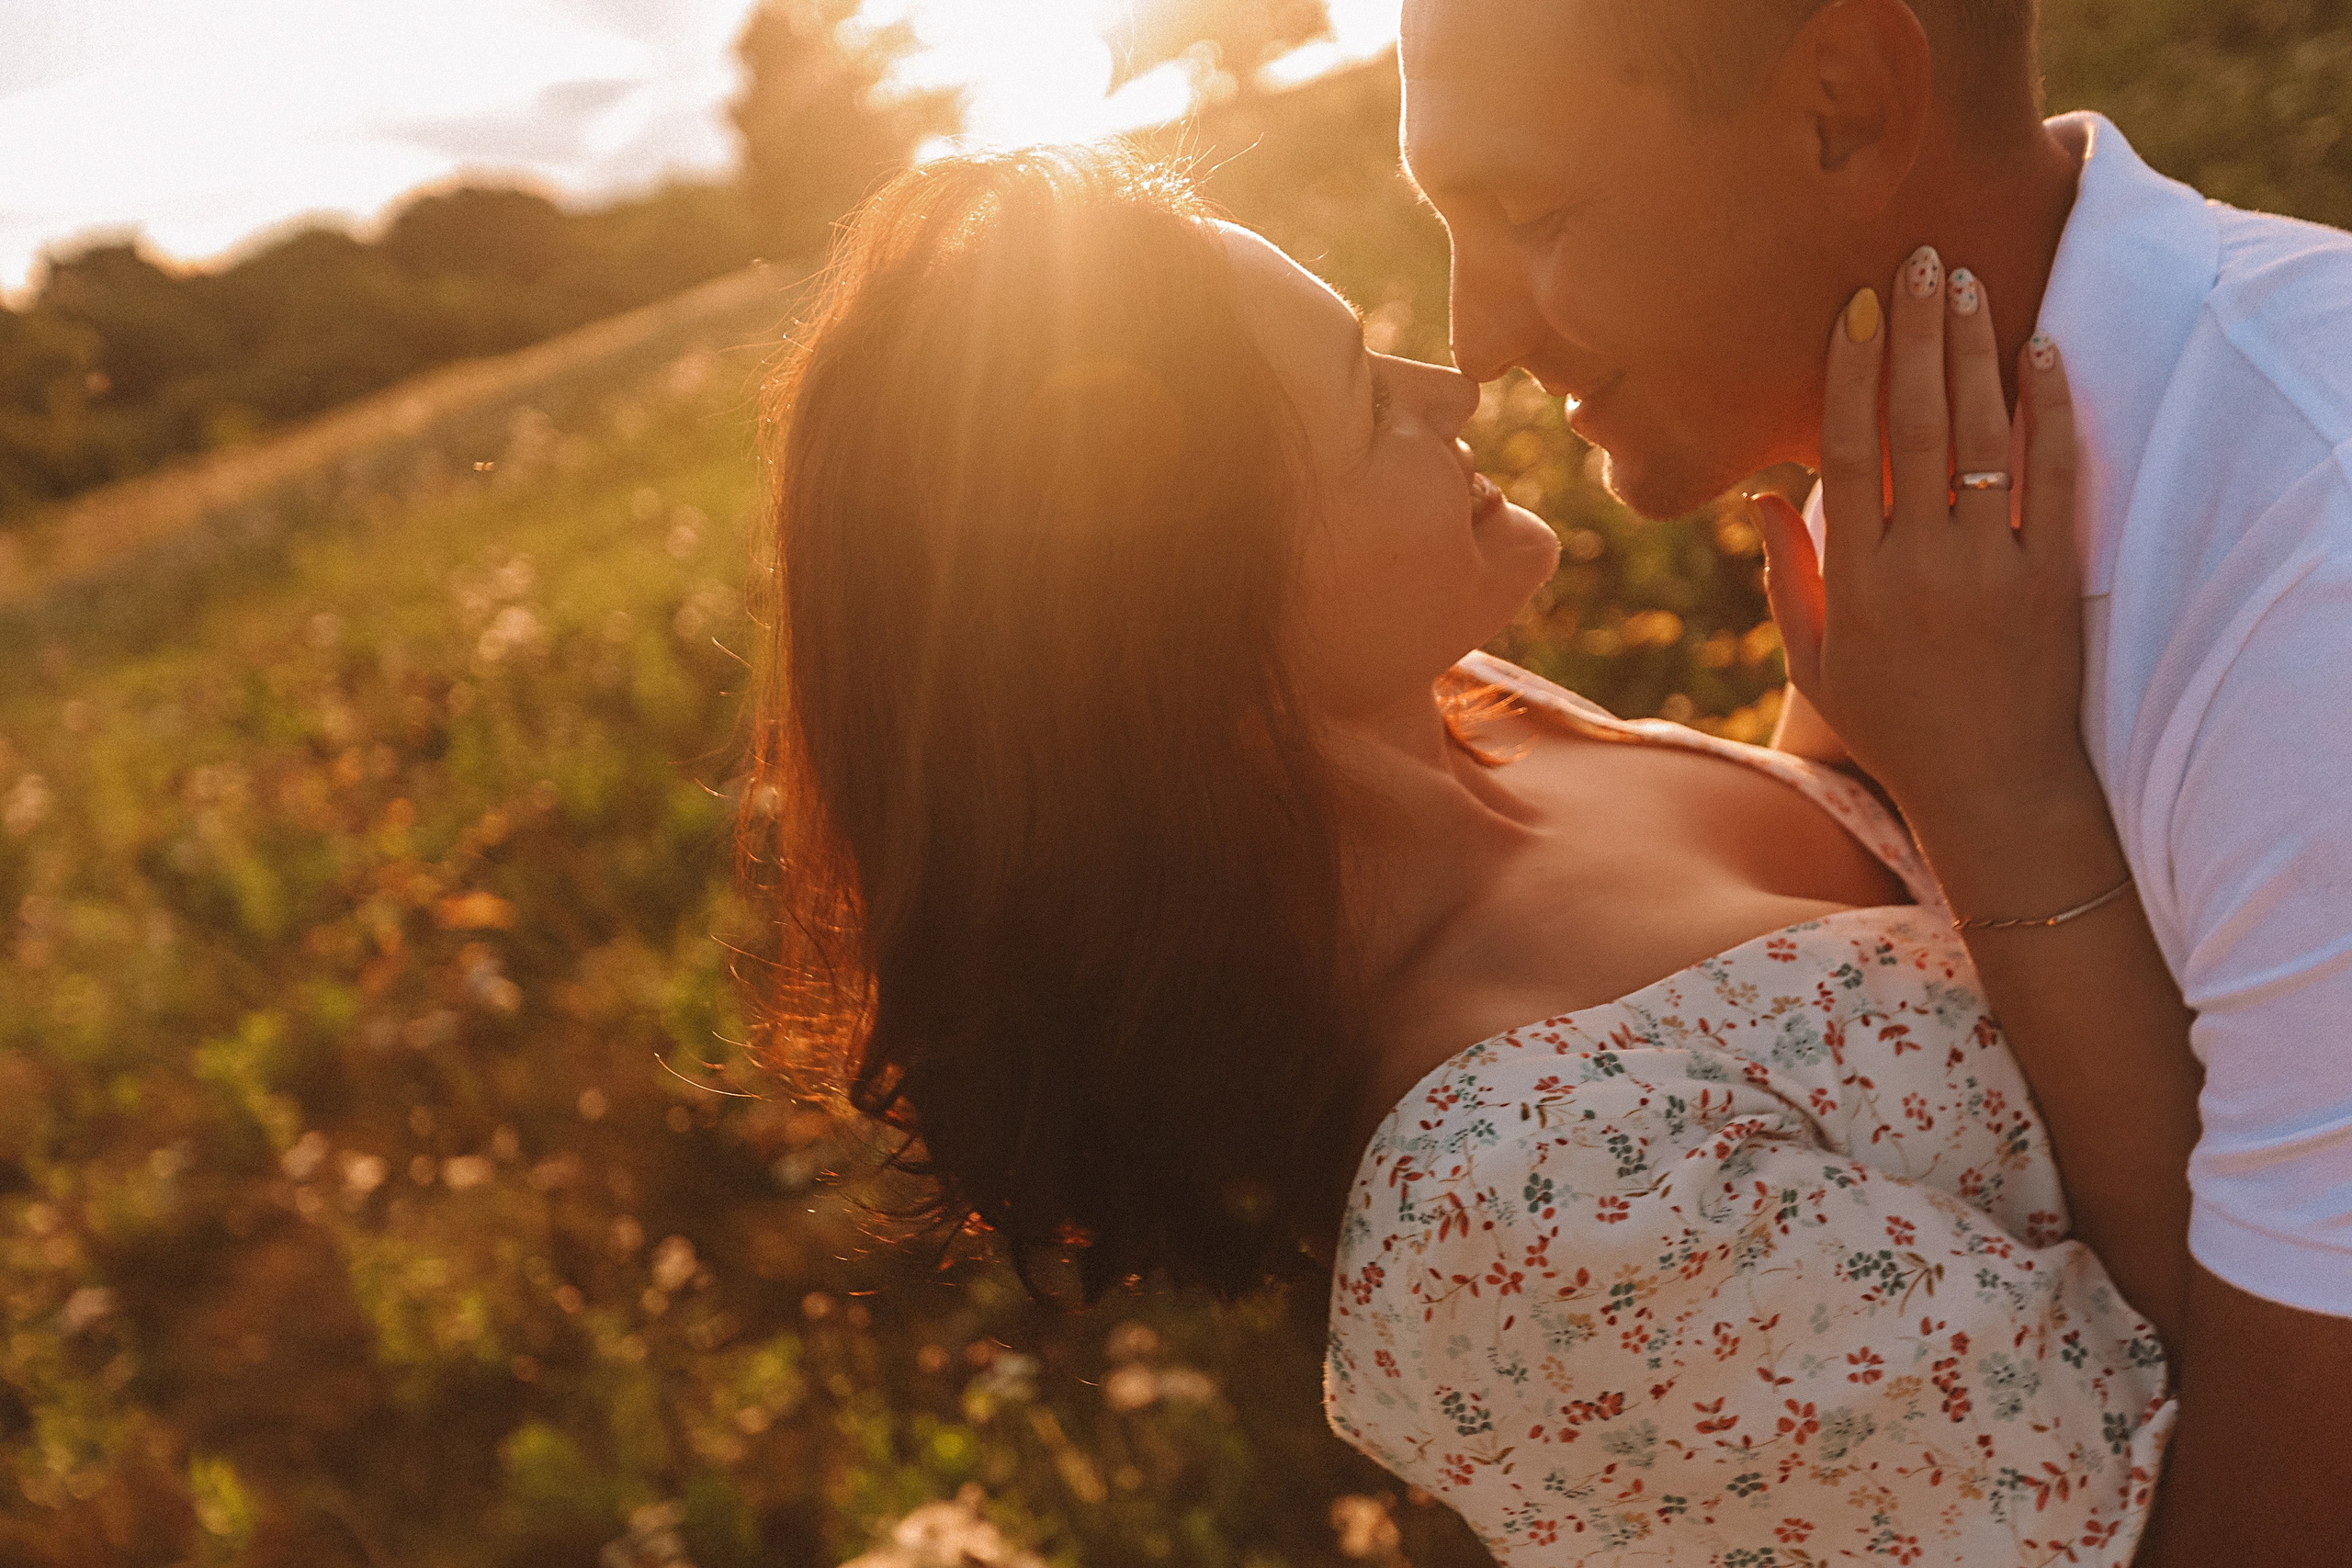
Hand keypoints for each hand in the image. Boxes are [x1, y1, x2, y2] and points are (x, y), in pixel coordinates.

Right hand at [1752, 248, 2088, 842]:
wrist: (1993, 787)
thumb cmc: (1893, 728)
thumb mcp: (1817, 664)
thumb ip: (1791, 578)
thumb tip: (1762, 496)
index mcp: (1859, 580)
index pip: (1848, 452)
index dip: (1851, 375)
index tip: (1855, 308)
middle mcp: (1924, 563)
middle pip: (1919, 424)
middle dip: (1917, 336)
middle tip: (1918, 261)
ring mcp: (1993, 566)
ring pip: (1984, 437)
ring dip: (1975, 352)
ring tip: (1969, 282)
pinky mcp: (2052, 576)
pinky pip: (2055, 477)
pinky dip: (2050, 410)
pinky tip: (2041, 351)